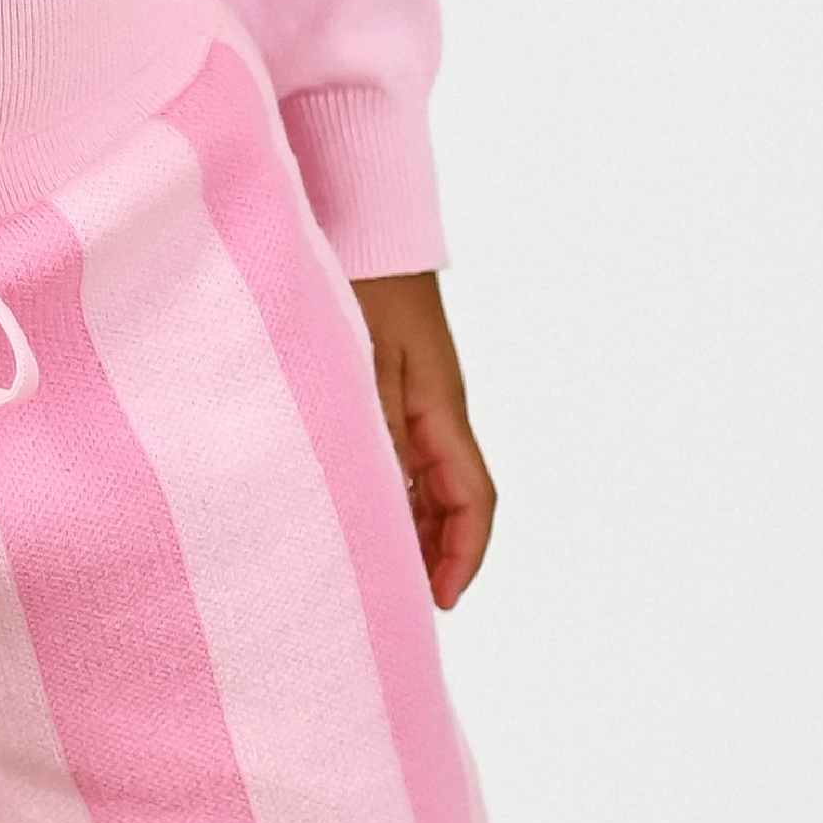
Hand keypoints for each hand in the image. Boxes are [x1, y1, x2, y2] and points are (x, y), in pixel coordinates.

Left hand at [350, 268, 492, 608]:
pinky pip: (397, 452)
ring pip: (423, 480)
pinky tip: (351, 502)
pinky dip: (385, 486)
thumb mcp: (365, 363)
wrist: (361, 222)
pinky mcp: (387, 384)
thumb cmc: (362, 283)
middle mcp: (436, 411)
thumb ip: (377, 433)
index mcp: (441, 410)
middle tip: (398, 599)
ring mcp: (413, 398)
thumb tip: (388, 504)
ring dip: (408, 523)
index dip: (462, 555)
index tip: (438, 600)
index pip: (472, 500)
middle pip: (451, 499)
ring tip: (373, 565)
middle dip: (434, 553)